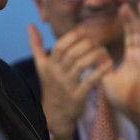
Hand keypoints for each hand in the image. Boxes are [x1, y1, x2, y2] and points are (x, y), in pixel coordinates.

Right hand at [29, 24, 112, 139]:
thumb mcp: (41, 65)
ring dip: (95, 55)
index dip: (73, 36)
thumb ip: (36, 45)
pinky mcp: (78, 97)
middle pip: (72, 54)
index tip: (84, 31)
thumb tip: (30, 25)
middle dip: (87, 44)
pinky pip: (90, 81)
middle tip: (97, 41)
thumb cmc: (50, 84)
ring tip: (103, 50)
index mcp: (49, 65)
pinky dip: (101, 71)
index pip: (60, 46)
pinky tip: (109, 64)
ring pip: (82, 65)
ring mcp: (67, 86)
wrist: (54, 114)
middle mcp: (57, 75)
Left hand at [102, 1, 139, 138]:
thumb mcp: (106, 78)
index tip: (121, 10)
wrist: (132, 109)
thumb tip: (98, 49)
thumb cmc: (121, 97)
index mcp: (131, 59)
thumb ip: (102, 63)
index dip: (126, 23)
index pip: (129, 37)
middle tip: (126, 3)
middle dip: (133, 18)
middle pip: (137, 32)